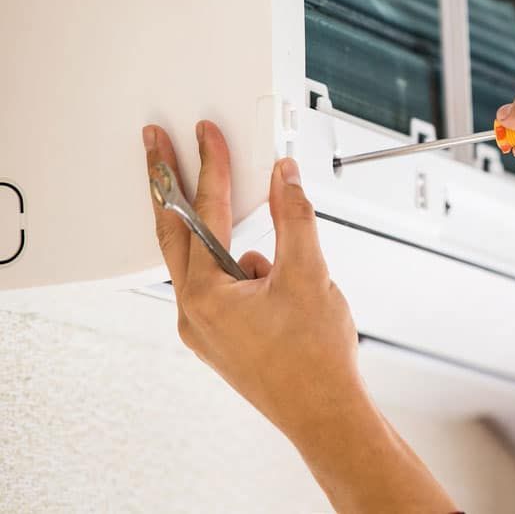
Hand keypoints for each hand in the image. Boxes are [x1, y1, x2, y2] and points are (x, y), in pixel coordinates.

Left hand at [143, 121, 454, 512]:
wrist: (325, 413)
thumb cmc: (314, 359)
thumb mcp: (309, 274)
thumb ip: (295, 217)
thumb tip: (284, 177)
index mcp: (206, 296)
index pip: (204, 214)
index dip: (209, 167)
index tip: (206, 134)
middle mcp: (194, 312)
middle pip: (175, 233)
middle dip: (168, 186)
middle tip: (156, 146)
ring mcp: (204, 328)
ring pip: (206, 264)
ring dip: (231, 243)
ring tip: (287, 271)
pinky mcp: (221, 338)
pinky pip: (223, 289)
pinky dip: (247, 275)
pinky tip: (286, 293)